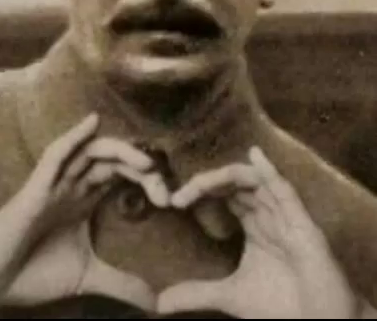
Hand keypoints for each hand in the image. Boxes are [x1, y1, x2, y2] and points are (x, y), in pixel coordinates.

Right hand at [0, 113, 168, 315]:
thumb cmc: (33, 273)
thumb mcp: (87, 277)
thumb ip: (121, 283)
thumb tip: (157, 302)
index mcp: (85, 201)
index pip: (122, 176)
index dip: (147, 179)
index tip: (169, 200)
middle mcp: (73, 186)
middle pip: (112, 161)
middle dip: (140, 166)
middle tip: (163, 185)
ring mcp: (55, 184)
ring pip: (90, 153)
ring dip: (118, 151)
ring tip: (145, 160)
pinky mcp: (36, 188)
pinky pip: (56, 155)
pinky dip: (74, 137)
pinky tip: (92, 123)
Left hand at [158, 148, 359, 318]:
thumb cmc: (282, 306)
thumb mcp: (230, 295)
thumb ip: (197, 293)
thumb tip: (159, 303)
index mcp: (253, 225)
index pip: (224, 195)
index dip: (200, 191)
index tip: (174, 202)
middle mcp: (268, 214)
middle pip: (234, 184)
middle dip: (206, 184)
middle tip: (179, 195)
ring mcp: (285, 216)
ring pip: (254, 182)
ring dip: (225, 178)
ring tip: (199, 183)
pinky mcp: (303, 225)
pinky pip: (285, 191)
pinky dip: (270, 172)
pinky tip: (255, 156)